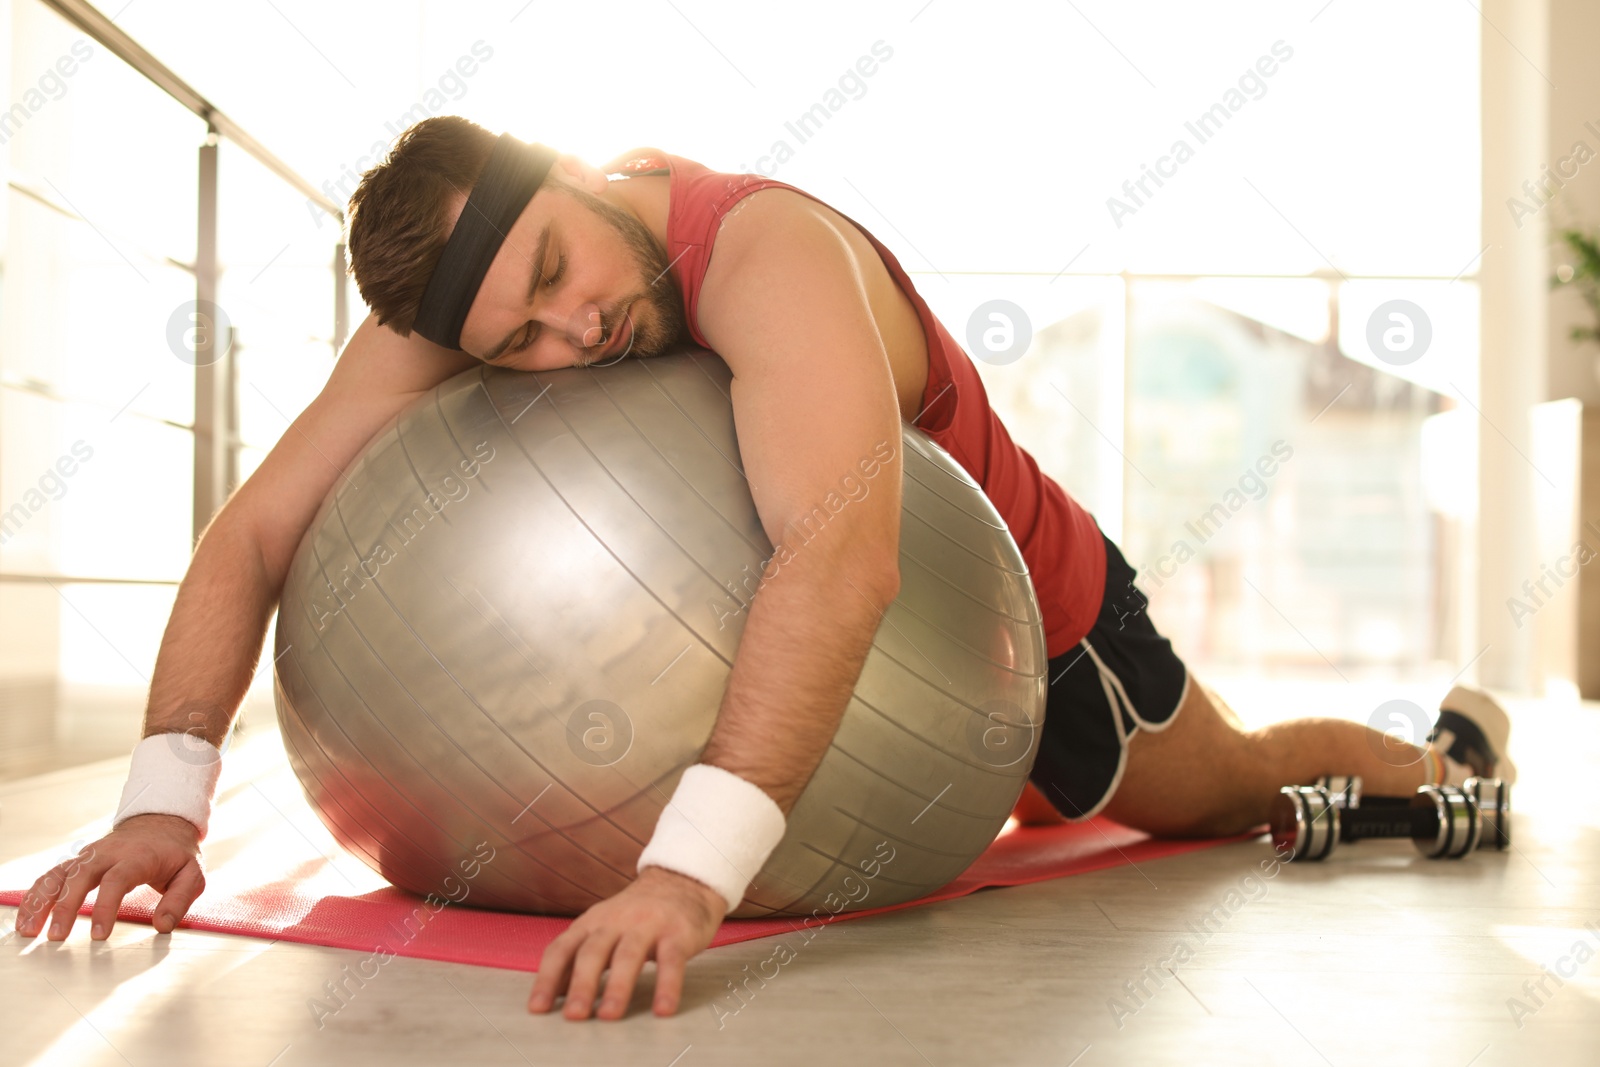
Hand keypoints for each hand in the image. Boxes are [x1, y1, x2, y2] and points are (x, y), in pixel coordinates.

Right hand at [14, 814, 204, 940]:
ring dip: (40, 902)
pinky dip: (35, 896)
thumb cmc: (176, 853)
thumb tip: (163, 926)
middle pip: (79, 876)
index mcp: (137, 856)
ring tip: (28, 932)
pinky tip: (26, 918)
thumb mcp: (192, 873)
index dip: (105, 907)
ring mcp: (88, 856)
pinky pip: (51, 877)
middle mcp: (107, 854)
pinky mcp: (78, 862)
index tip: (100, 935)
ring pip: (57, 875)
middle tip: (57, 937)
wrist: (161, 822)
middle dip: (65, 907)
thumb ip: (179, 899)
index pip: (116, 880)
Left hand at [529, 866, 726, 1019]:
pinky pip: (671, 961)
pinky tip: (663, 1009)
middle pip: (593, 952)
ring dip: (618, 987)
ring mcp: (647, 925)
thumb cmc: (636, 915)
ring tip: (609, 1017)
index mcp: (592, 922)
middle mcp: (616, 921)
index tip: (538, 1008)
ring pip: (629, 955)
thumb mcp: (603, 929)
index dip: (547, 978)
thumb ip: (579, 958)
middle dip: (581, 985)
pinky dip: (667, 985)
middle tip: (573, 1016)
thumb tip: (552, 992)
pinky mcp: (677, 933)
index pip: (562, 949)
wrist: (681, 882)